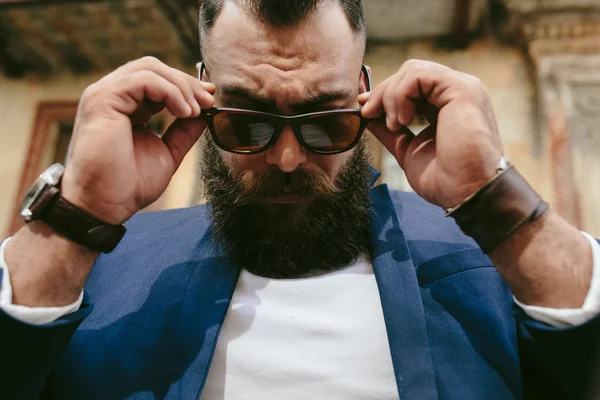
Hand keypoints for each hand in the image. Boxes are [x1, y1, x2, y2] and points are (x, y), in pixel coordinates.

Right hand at [61, 57, 214, 223]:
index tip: (209, 99)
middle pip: (154, 67)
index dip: (185, 85)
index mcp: (124, 106)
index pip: (156, 79)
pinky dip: (170, 92)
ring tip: (194, 112)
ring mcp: (104, 94)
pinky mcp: (102, 99)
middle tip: (207, 102)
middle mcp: (112, 95)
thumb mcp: (167, 152)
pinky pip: (143, 80)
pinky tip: (184, 112)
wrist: (105, 205)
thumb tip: (204, 114)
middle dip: (186, 83)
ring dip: (180, 87)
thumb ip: (183, 131)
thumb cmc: (129, 184)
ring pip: (149, 68)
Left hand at [359, 60, 502, 208]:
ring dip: (392, 96)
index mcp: (446, 105)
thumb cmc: (445, 180)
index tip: (365, 109)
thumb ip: (390, 131)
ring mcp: (461, 88)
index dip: (385, 93)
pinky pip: (419, 75)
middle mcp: (455, 92)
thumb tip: (368, 116)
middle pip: (409, 73)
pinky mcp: (462, 89)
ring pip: (412, 70)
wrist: (468, 193)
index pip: (412, 85)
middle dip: (382, 93)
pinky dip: (401, 95)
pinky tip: (403, 120)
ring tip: (394, 124)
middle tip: (369, 114)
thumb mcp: (408, 150)